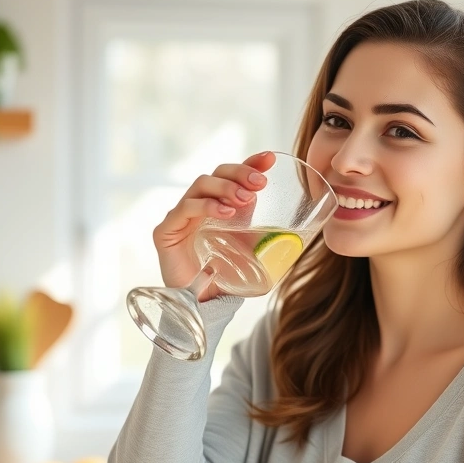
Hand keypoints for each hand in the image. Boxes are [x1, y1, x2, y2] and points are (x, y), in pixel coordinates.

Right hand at [152, 151, 274, 300]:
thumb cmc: (225, 273)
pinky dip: (207, 206)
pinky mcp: (165, 231)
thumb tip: (297, 220)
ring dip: (225, 187)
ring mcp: (180, 215)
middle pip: (216, 173)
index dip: (250, 163)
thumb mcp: (251, 247)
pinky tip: (226, 213)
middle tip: (260, 184)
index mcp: (216, 203)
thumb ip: (265, 230)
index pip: (232, 175)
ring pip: (201, 185)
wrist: (203, 304)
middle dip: (240, 173)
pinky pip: (185, 209)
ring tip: (246, 199)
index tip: (270, 159)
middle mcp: (197, 204)